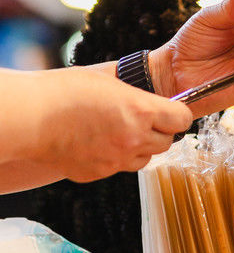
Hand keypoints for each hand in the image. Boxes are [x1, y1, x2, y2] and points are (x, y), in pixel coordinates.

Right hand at [35, 67, 191, 181]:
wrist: (33, 119)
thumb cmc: (65, 92)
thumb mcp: (108, 78)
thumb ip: (134, 87)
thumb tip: (148, 87)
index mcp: (141, 111)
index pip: (182, 119)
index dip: (178, 114)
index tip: (171, 110)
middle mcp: (133, 139)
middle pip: (167, 142)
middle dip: (160, 131)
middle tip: (145, 120)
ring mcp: (116, 160)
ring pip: (146, 158)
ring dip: (141, 147)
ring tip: (121, 131)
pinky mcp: (98, 174)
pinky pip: (120, 168)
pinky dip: (117, 158)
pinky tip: (100, 142)